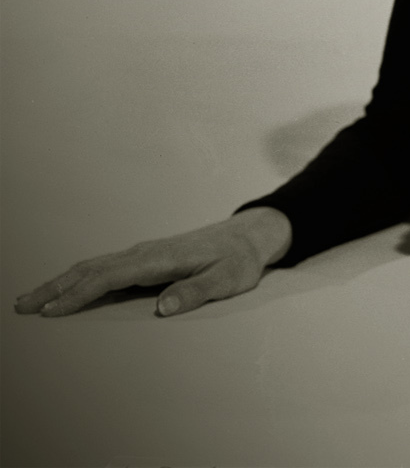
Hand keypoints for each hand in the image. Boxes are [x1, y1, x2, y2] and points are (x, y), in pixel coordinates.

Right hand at [13, 207, 291, 317]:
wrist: (250, 236)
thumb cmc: (239, 260)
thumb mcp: (227, 279)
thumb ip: (196, 292)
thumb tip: (162, 308)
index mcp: (160, 258)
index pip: (110, 277)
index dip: (79, 294)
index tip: (51, 311)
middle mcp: (145, 253)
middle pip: (90, 270)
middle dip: (54, 288)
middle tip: (21, 306)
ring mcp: (143, 254)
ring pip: (93, 267)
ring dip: (60, 283)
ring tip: (31, 300)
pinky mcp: (145, 259)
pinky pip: (104, 269)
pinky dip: (78, 279)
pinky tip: (66, 291)